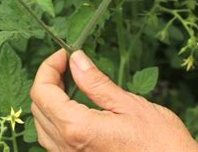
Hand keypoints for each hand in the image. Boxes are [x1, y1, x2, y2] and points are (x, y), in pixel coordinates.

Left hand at [30, 50, 197, 150]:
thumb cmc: (159, 142)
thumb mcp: (128, 104)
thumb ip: (96, 82)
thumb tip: (76, 59)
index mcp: (77, 128)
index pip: (42, 92)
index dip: (48, 67)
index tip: (64, 55)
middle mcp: (67, 147)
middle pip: (38, 107)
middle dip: (48, 80)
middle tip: (68, 64)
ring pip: (42, 125)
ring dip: (49, 100)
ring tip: (69, 83)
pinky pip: (53, 140)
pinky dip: (56, 118)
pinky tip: (74, 108)